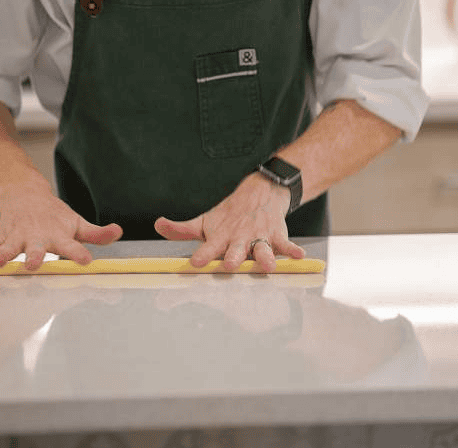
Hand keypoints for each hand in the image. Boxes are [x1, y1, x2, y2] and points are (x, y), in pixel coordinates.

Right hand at [0, 178, 122, 269]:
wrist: (28, 195)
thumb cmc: (57, 217)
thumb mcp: (79, 225)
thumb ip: (98, 234)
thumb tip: (118, 231)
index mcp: (60, 237)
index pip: (72, 247)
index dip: (79, 253)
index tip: (86, 261)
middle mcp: (39, 238)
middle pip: (37, 249)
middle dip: (35, 257)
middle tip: (33, 264)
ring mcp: (19, 236)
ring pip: (10, 247)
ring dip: (4, 254)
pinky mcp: (3, 235)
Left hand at [154, 173, 304, 272]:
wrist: (260, 192)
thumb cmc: (229, 215)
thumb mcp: (205, 221)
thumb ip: (182, 230)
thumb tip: (158, 225)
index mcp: (220, 237)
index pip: (209, 248)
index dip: (202, 255)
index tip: (195, 263)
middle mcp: (239, 238)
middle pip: (236, 250)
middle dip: (234, 257)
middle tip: (230, 264)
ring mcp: (259, 237)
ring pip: (262, 249)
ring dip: (265, 257)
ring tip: (268, 265)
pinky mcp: (276, 235)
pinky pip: (286, 244)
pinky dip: (292, 250)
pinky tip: (299, 256)